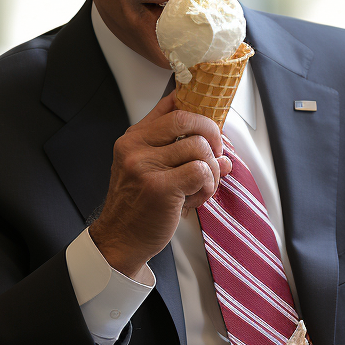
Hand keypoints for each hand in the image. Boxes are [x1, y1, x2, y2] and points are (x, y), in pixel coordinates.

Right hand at [89, 93, 231, 278]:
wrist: (121, 239)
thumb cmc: (138, 207)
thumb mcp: (150, 171)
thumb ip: (181, 155)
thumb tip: (223, 153)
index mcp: (133, 138)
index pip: (169, 105)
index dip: (196, 105)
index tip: (210, 118)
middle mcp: (136, 147)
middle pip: (187, 119)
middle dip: (212, 133)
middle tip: (216, 153)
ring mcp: (146, 166)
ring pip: (199, 147)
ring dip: (212, 169)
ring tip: (202, 186)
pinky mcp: (160, 187)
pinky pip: (201, 171)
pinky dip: (208, 185)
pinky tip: (196, 197)